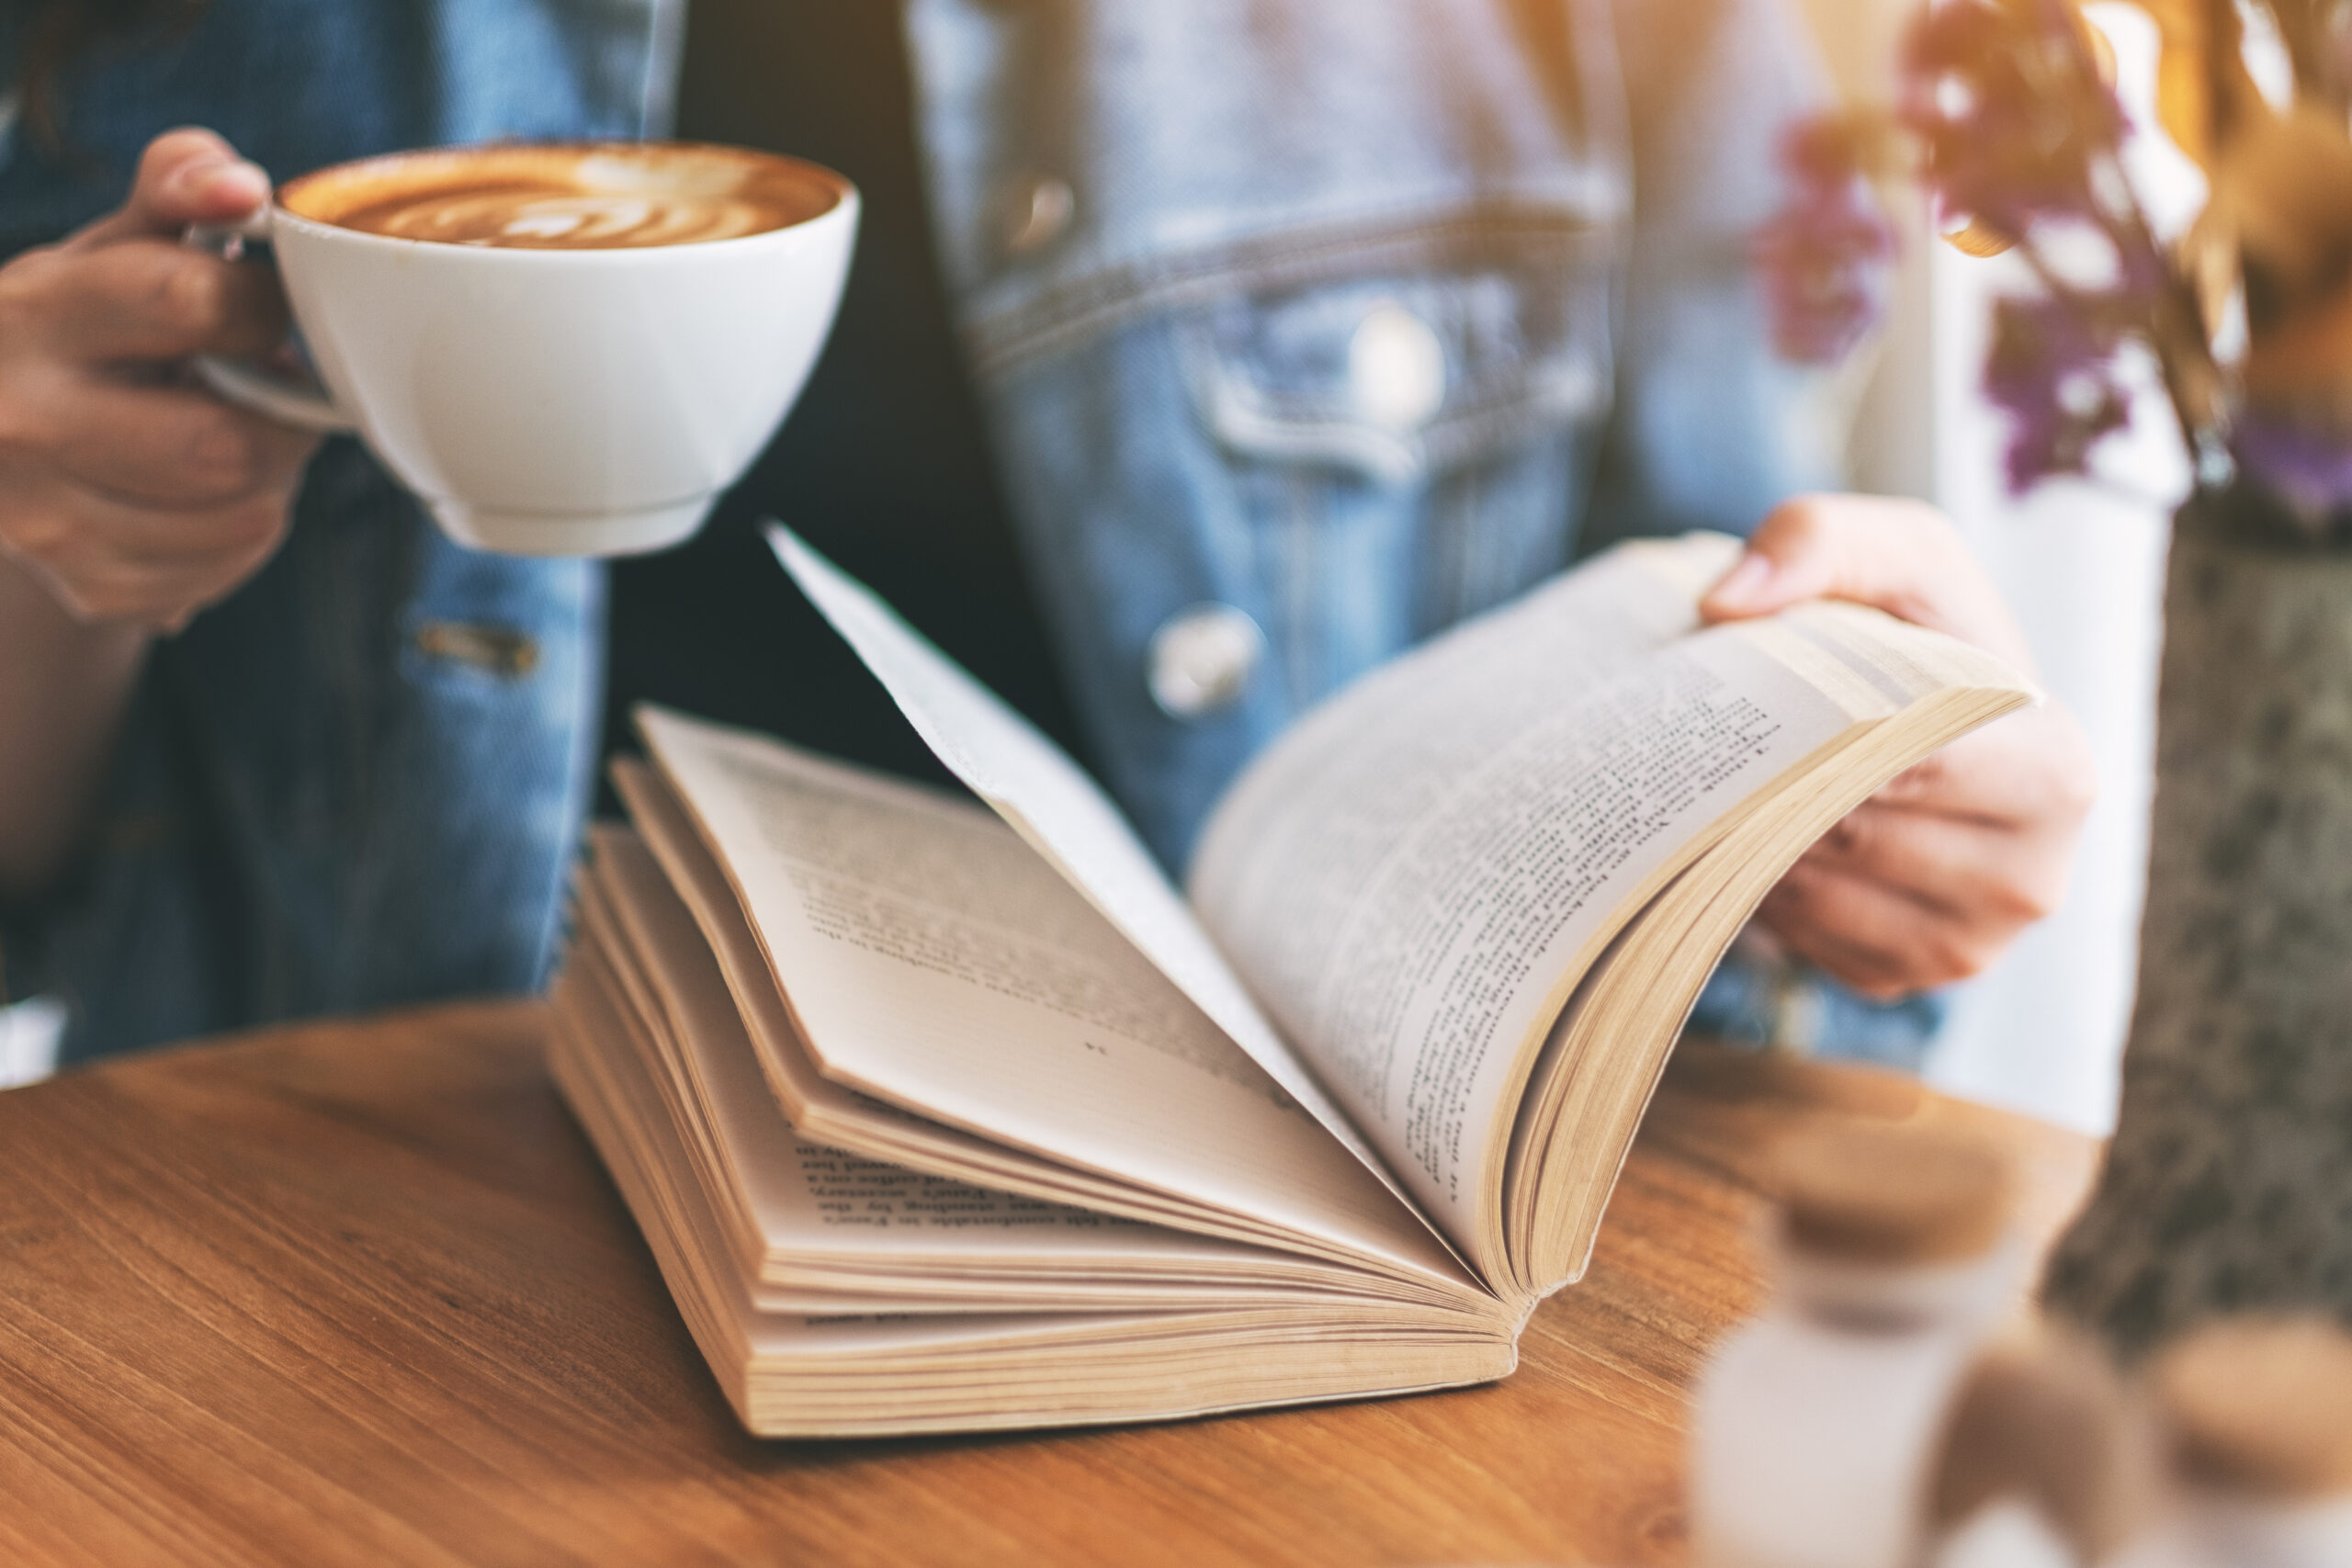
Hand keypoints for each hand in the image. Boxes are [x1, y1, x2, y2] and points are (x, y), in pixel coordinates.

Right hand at [0, 127, 319, 631]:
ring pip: (239, 520)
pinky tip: (205, 499)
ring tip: (236, 443)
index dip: (262, 308)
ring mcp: (44, 516)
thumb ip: (178, 188)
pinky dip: (241, 538)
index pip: (188, 303)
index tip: (264, 312)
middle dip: (280, 423)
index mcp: (34, 312)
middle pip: (223, 447)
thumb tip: (240, 187)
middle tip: (271, 398)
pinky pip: (222, 573)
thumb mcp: (117, 243)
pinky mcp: (84, 583)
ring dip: (271, 482)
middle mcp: (21, 418)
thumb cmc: (90, 323)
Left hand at [1699, 494, 2097, 1000]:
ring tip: (1736, 777)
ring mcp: (1968, 946)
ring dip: (1760, 840)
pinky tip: (1758, 832)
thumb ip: (1817, 539)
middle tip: (1722, 736)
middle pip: (1860, 836)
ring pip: (1821, 895)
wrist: (1915, 713)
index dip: (1828, 731)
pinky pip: (1804, 941)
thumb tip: (1726, 602)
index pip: (1919, 764)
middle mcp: (2031, 878)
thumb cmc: (1914, 630)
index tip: (1768, 697)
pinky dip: (1765, 887)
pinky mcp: (1900, 979)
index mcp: (2057, 771)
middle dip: (1781, 783)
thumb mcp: (1887, 550)